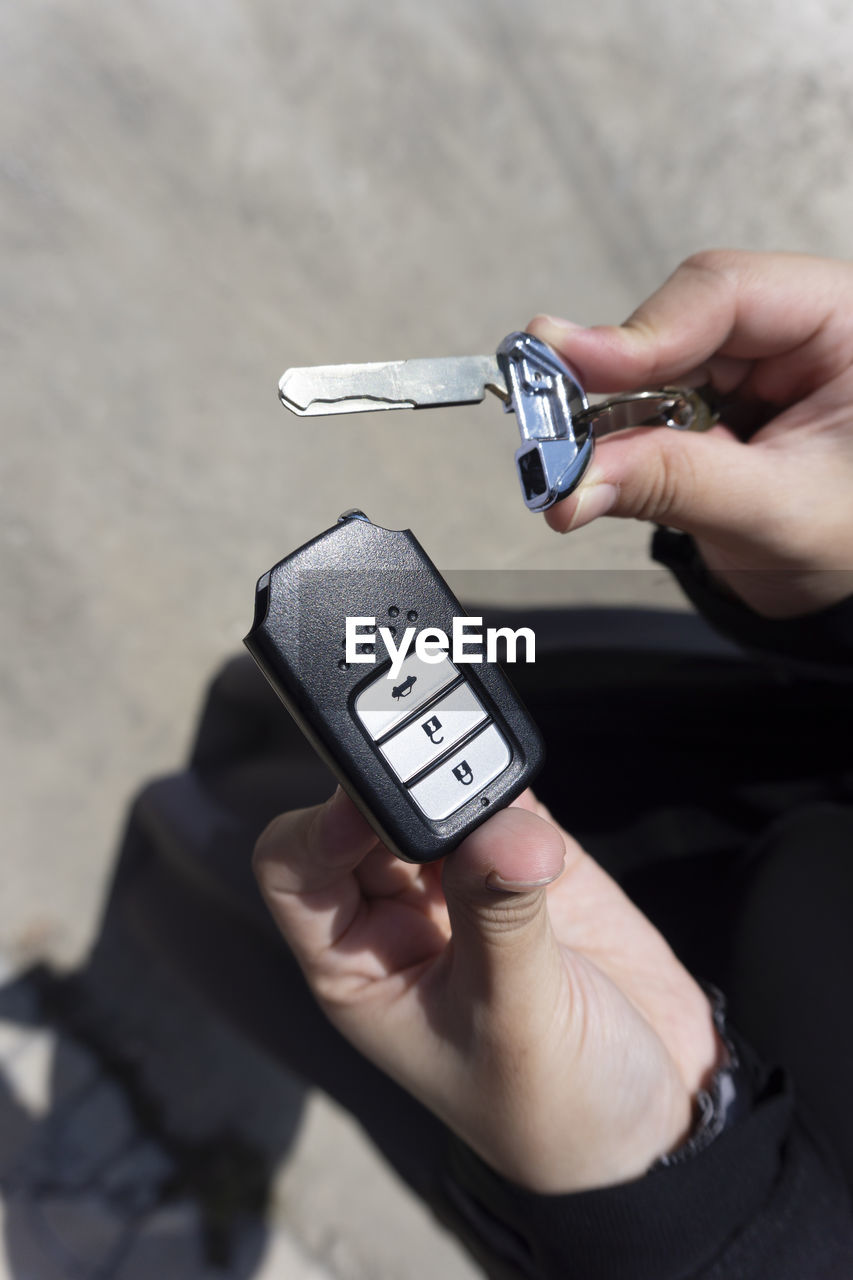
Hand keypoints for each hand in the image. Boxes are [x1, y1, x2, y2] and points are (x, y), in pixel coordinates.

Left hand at [254, 788, 718, 1192]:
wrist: (649, 1121)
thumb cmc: (555, 1104)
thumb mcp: (518, 1021)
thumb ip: (501, 916)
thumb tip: (499, 827)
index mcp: (360, 966)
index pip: (296, 871)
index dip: (317, 830)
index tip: (364, 808)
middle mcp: (399, 915)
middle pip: (361, 818)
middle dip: (393, 791)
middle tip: (439, 774)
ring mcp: (462, 882)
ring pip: (430, 795)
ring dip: (454, 779)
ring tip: (492, 789)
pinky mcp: (525, 860)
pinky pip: (501, 794)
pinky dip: (508, 778)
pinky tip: (523, 793)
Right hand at [529, 250, 852, 618]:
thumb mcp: (774, 511)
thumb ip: (673, 483)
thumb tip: (577, 477)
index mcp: (845, 323)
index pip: (727, 293)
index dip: (643, 331)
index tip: (574, 364)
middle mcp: (797, 329)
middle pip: (677, 325)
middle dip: (612, 382)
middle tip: (549, 424)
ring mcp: (754, 364)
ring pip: (653, 366)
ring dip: (610, 418)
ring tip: (574, 463)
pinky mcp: (718, 401)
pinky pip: (649, 404)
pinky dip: (619, 440)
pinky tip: (601, 466)